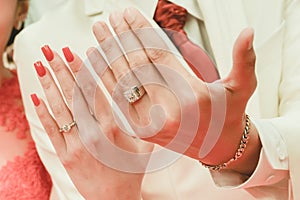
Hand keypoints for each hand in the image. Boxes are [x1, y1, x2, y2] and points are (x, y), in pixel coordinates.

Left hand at [31, 46, 151, 198]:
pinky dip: (42, 111)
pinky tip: (36, 95)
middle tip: (53, 49)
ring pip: (60, 108)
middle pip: (74, 94)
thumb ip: (145, 123)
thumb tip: (150, 101)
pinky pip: (51, 130)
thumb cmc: (131, 173)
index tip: (76, 52)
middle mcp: (92, 133)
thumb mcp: (145, 147)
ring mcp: (76, 144)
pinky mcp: (65, 155)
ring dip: (49, 84)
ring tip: (41, 64)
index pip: (95, 92)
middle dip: (62, 69)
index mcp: (113, 128)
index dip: (84, 70)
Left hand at [90, 8, 260, 174]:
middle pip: (136, 67)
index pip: (157, 55)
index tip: (126, 13)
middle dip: (119, 39)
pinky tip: (97, 63)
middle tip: (108, 19)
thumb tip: (248, 32)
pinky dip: (105, 80)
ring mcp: (151, 123)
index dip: (139, 32)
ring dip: (107, 56)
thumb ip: (243, 59)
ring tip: (98, 35)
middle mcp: (167, 111)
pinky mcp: (141, 131)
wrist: (217, 147)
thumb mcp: (241, 87)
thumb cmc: (228, 115)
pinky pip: (118, 100)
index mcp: (190, 97)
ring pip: (122, 83)